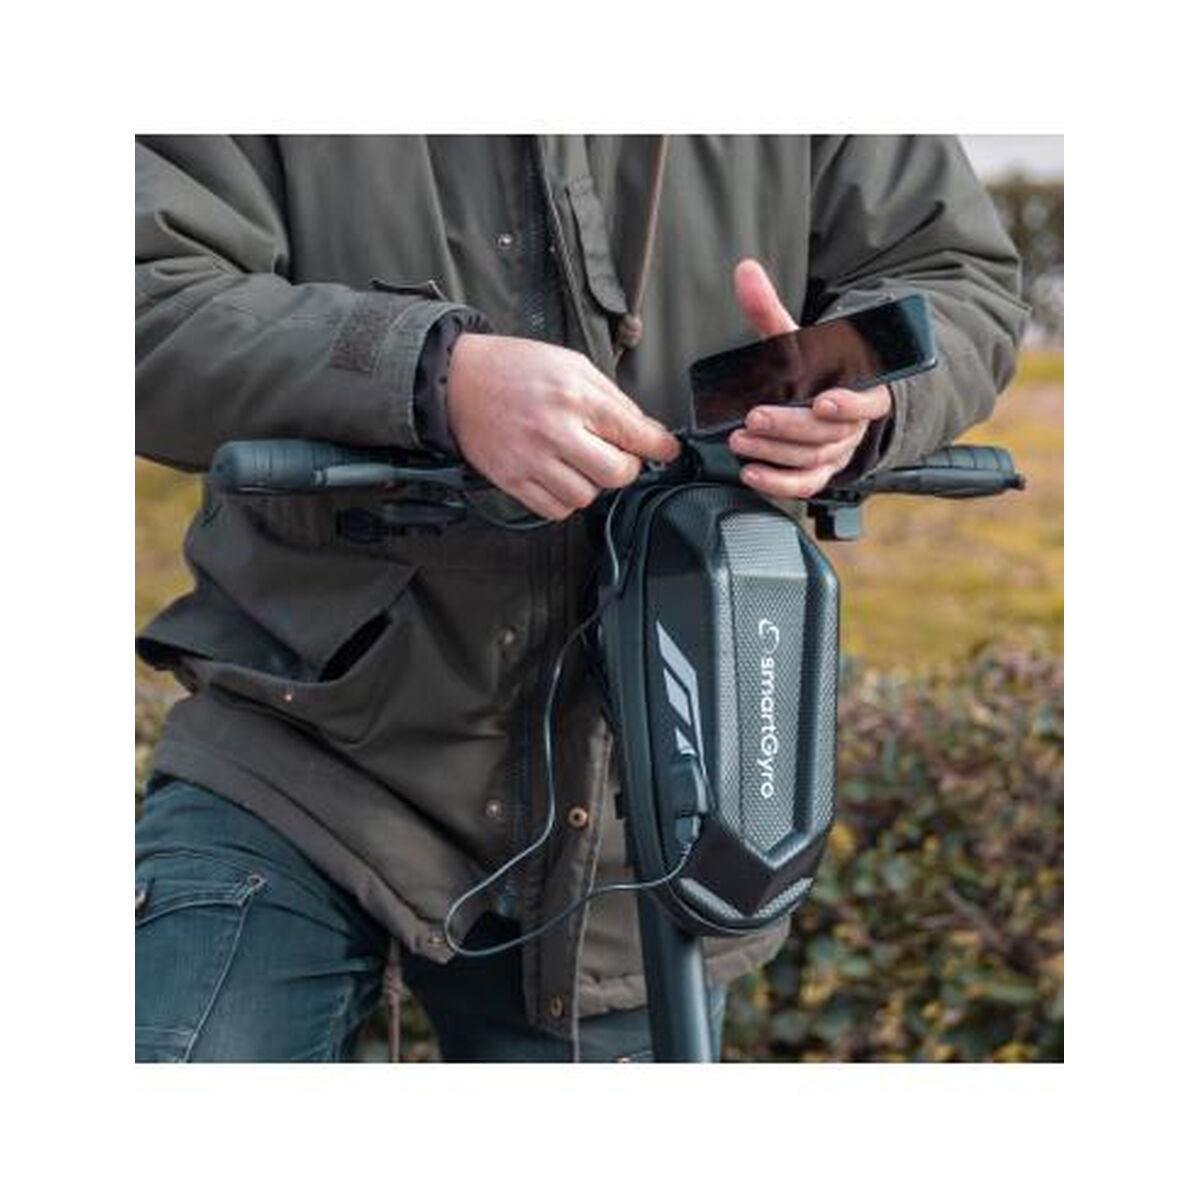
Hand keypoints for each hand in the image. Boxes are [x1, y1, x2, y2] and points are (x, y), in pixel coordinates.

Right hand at [446, 334, 678, 519]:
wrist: (459, 381)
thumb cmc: (515, 369)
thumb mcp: (572, 364)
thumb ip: (611, 397)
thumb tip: (644, 429)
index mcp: (574, 397)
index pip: (635, 433)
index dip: (660, 446)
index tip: (666, 450)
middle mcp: (554, 431)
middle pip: (616, 474)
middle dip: (626, 467)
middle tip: (619, 456)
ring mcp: (532, 460)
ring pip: (587, 497)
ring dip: (592, 484)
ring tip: (581, 463)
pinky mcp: (513, 481)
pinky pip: (555, 510)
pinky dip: (566, 499)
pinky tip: (561, 476)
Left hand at [727, 259, 891, 499]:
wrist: (822, 400)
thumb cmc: (811, 369)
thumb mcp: (793, 340)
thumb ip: (769, 310)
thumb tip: (745, 271)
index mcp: (860, 388)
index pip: (869, 402)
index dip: (849, 404)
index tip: (822, 402)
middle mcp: (852, 424)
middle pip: (827, 433)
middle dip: (788, 426)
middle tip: (754, 418)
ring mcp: (836, 451)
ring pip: (813, 458)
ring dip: (774, 451)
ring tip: (740, 440)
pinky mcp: (819, 472)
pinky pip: (804, 485)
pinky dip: (778, 483)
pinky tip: (752, 473)